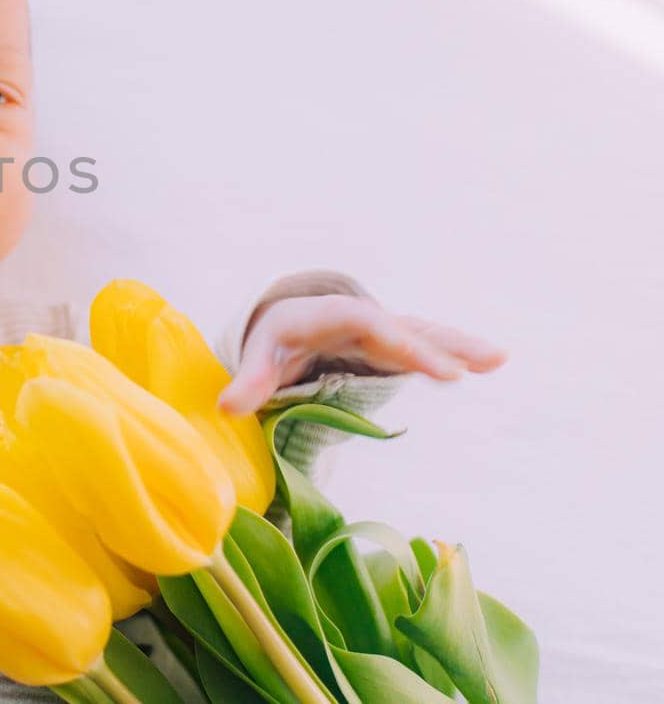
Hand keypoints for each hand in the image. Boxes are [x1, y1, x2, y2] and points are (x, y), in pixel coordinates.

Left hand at [217, 293, 507, 415]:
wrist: (284, 326)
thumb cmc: (271, 343)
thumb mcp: (256, 358)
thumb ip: (247, 382)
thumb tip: (226, 407)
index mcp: (325, 315)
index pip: (366, 322)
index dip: (399, 341)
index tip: (432, 367)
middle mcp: (359, 318)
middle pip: (402, 327)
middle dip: (435, 346)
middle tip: (472, 367)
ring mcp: (379, 331)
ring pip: (422, 334)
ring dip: (458, 345)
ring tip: (498, 358)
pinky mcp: (391, 346)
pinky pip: (425, 346)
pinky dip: (455, 352)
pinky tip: (491, 362)